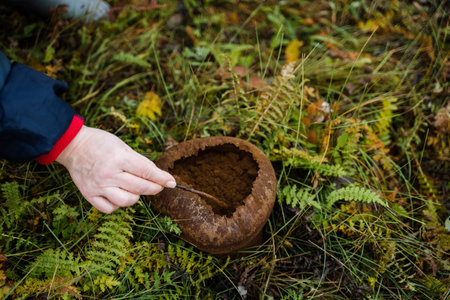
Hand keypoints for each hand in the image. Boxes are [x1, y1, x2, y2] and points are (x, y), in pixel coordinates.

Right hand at [56, 125, 175, 212]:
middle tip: (157, 186)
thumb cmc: (101, 143)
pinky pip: (109, 209)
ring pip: (126, 201)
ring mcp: (98, 186)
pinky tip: (119, 195)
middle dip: (154, 188)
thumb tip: (158, 176)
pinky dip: (118, 205)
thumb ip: (141, 162)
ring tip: (134, 189)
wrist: (73, 145)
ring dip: (136, 197)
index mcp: (119, 158)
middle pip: (140, 188)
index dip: (162, 178)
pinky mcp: (88, 194)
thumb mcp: (123, 146)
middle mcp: (108, 173)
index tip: (172, 183)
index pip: (147, 172)